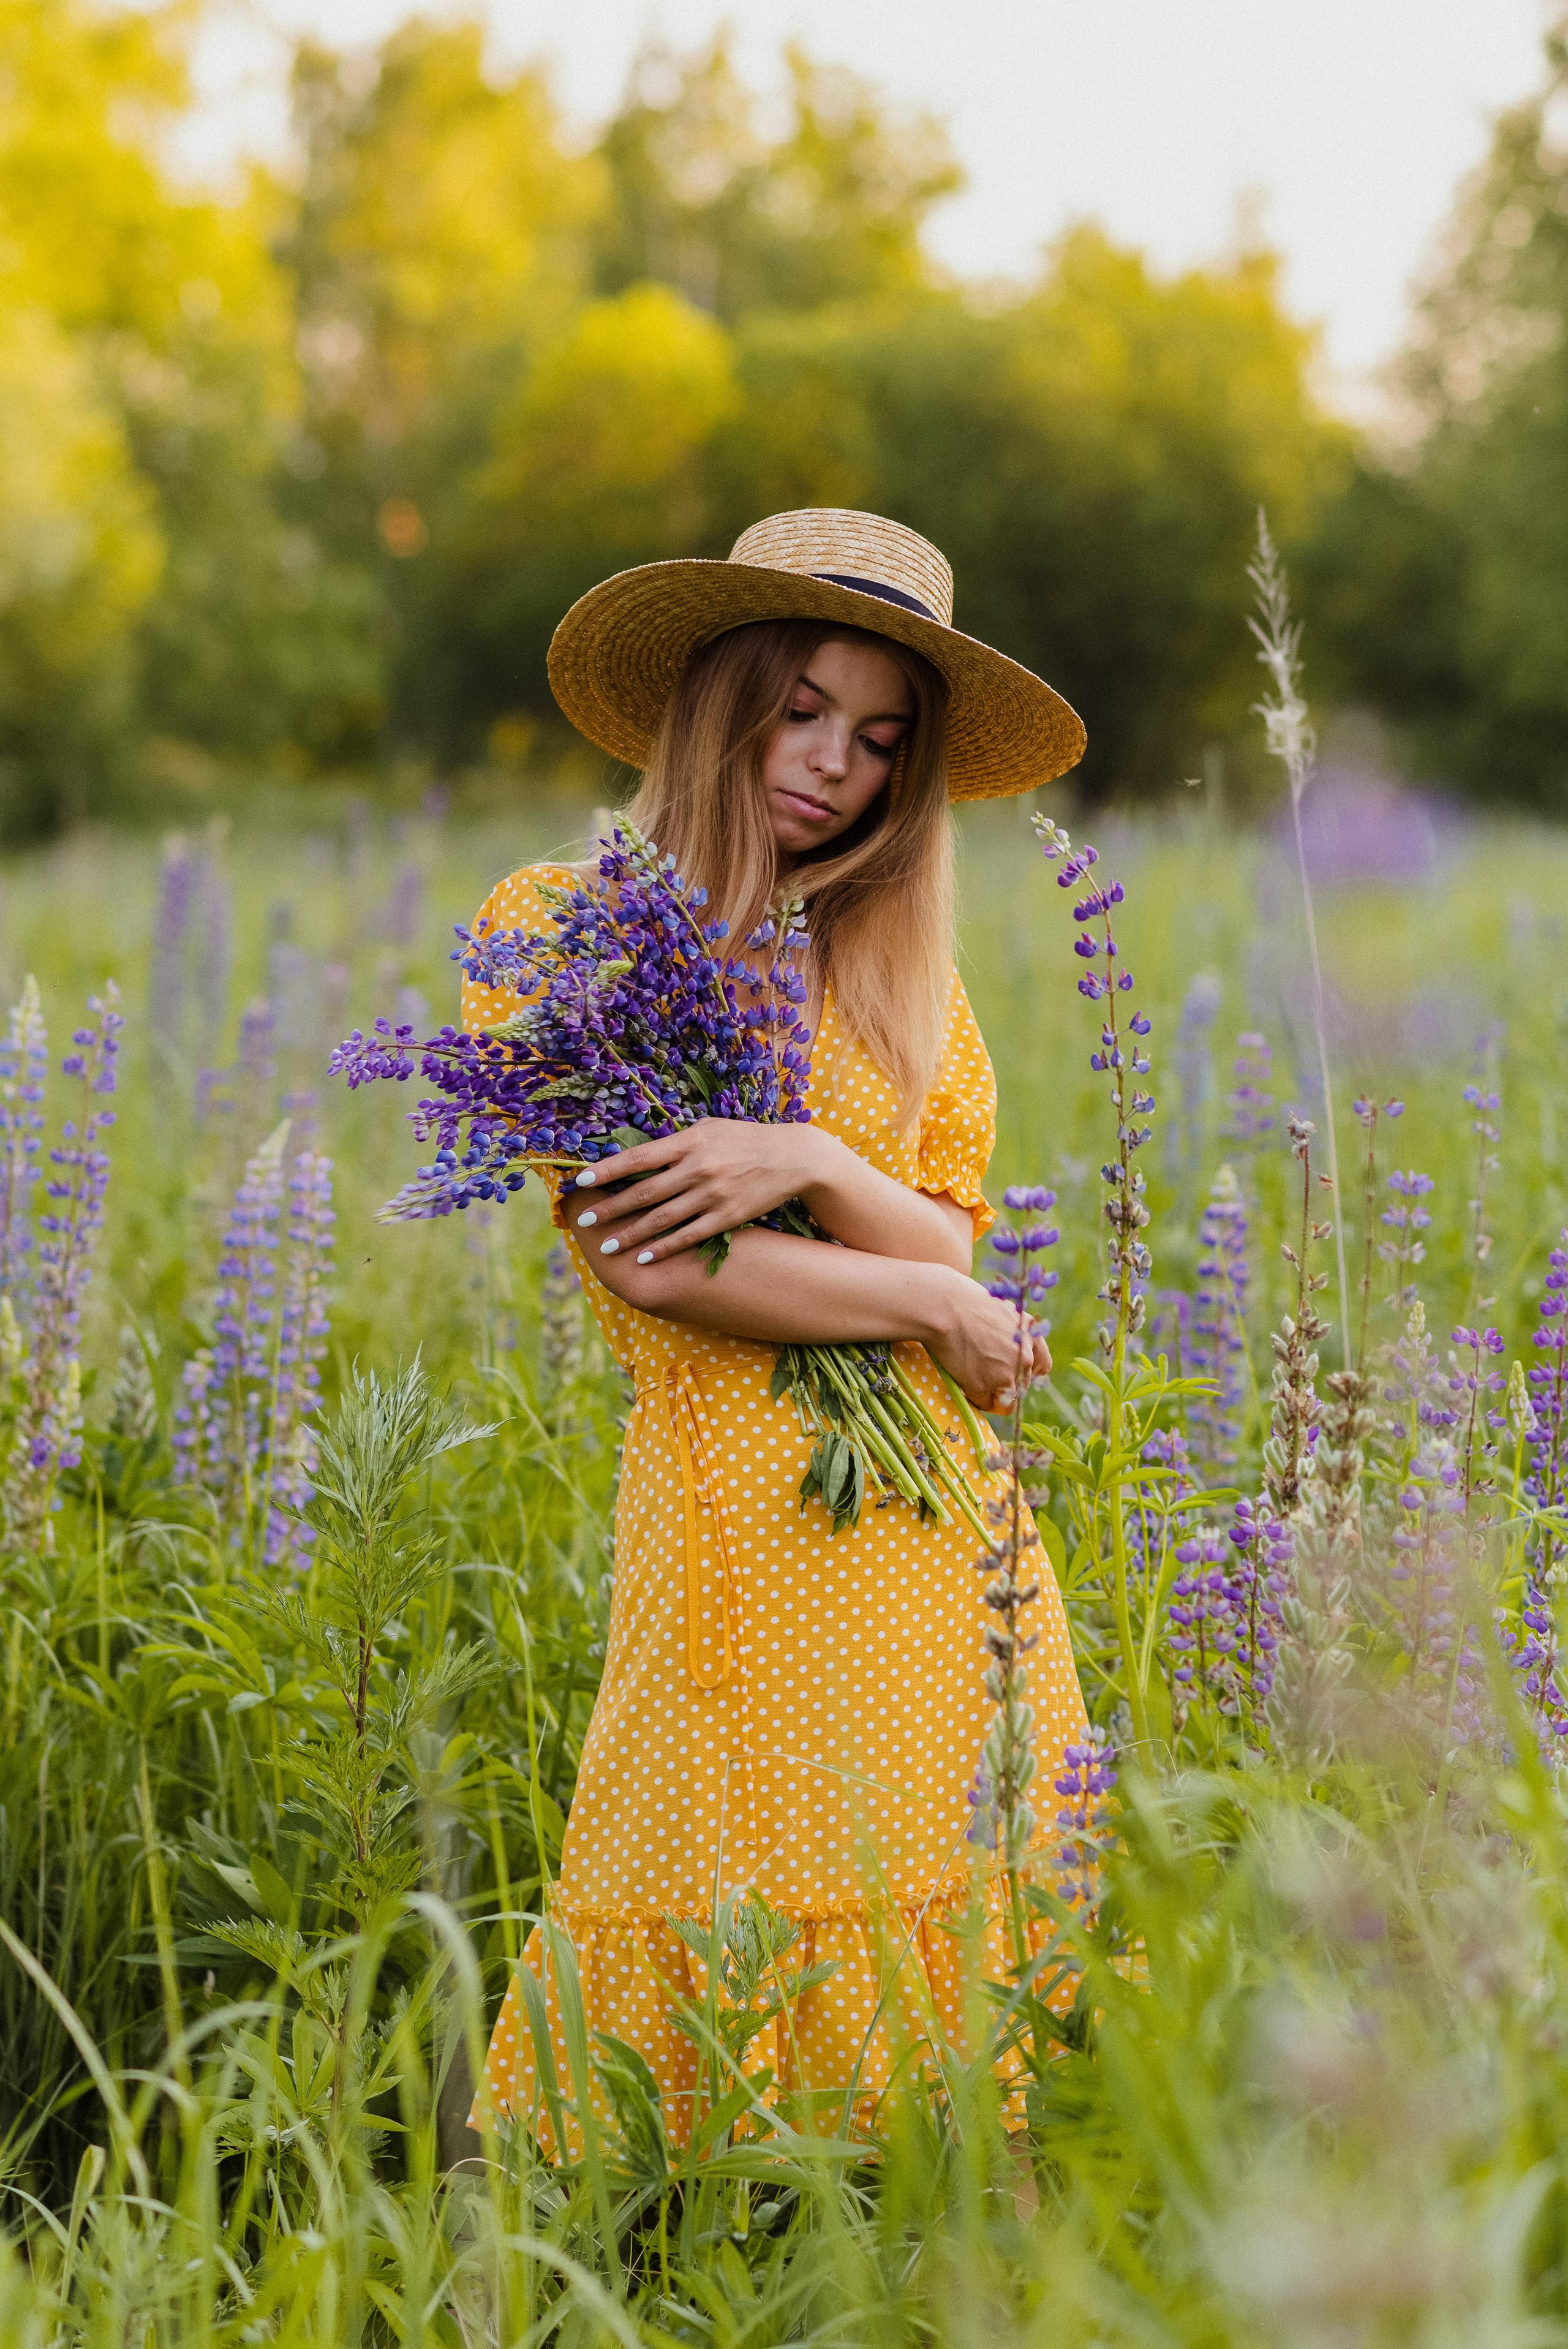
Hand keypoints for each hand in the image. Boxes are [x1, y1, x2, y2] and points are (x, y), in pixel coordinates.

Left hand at [568, 1119, 833, 1265]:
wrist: (793, 1158)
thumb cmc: (744, 1139)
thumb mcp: (709, 1129)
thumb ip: (675, 1143)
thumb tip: (637, 1155)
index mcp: (689, 1142)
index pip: (638, 1157)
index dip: (606, 1170)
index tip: (580, 1182)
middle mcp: (698, 1169)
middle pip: (644, 1193)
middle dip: (611, 1209)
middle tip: (585, 1222)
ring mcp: (712, 1195)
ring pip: (662, 1220)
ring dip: (631, 1235)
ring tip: (608, 1247)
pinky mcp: (727, 1217)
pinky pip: (689, 1236)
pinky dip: (664, 1249)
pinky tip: (644, 1257)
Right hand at [919, 1270, 1051, 1411]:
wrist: (946, 1308)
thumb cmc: (967, 1303)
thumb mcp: (1004, 1312)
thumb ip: (1014, 1334)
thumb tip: (1007, 1350)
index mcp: (1032, 1338)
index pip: (1042, 1368)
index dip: (1026, 1372)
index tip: (1011, 1370)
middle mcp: (1024, 1360)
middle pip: (1021, 1387)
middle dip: (1004, 1383)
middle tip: (983, 1370)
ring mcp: (1005, 1376)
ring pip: (1006, 1401)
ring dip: (991, 1394)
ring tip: (972, 1375)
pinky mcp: (983, 1387)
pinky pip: (984, 1404)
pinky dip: (974, 1397)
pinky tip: (964, 1380)